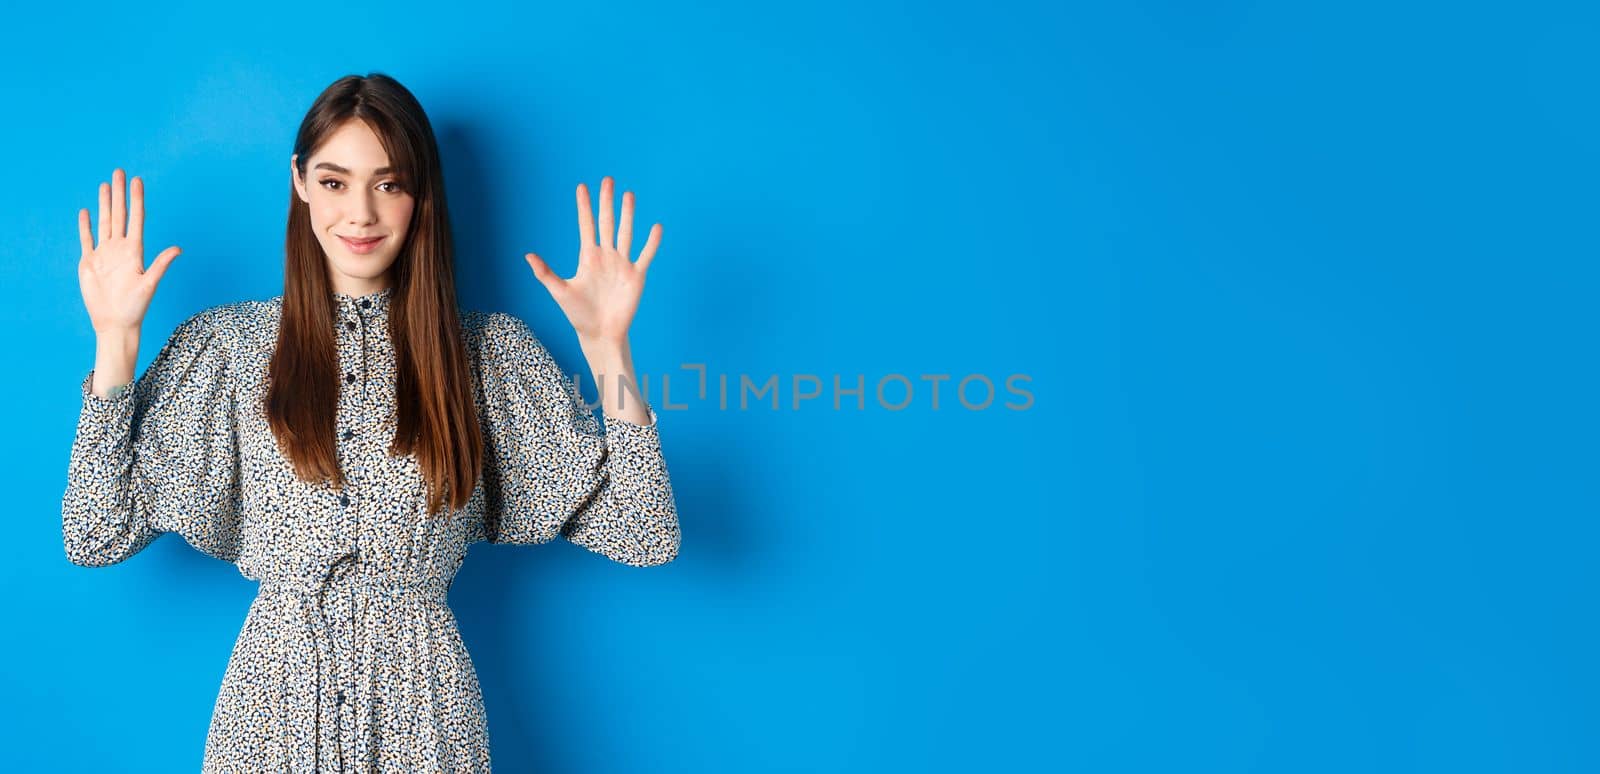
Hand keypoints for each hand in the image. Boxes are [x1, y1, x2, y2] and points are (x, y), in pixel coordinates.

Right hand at [78, 168, 180, 334]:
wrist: (115, 322)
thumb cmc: (135, 307)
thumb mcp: (149, 284)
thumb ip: (161, 264)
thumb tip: (178, 248)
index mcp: (135, 251)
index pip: (136, 219)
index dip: (137, 199)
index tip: (137, 180)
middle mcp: (120, 249)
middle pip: (120, 215)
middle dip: (120, 193)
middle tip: (119, 171)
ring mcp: (104, 254)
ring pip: (104, 222)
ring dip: (105, 204)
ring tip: (105, 184)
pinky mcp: (90, 262)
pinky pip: (87, 239)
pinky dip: (86, 225)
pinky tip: (87, 211)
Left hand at [524, 176, 661, 344]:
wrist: (600, 333)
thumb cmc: (578, 315)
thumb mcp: (559, 292)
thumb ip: (545, 273)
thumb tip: (528, 255)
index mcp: (588, 257)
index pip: (586, 225)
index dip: (584, 206)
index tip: (581, 187)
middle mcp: (606, 256)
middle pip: (606, 223)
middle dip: (606, 202)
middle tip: (608, 180)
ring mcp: (622, 264)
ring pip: (626, 233)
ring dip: (628, 215)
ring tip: (629, 195)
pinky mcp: (636, 276)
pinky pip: (646, 255)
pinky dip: (652, 242)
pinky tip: (656, 227)